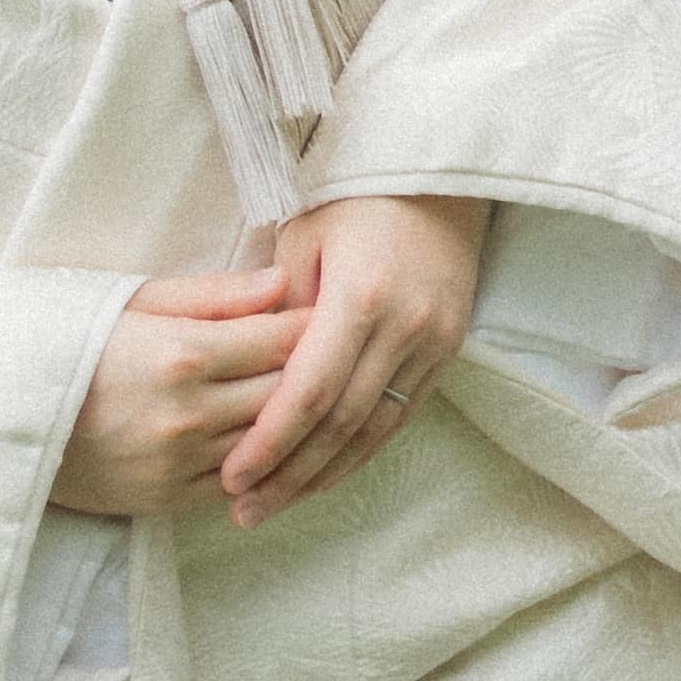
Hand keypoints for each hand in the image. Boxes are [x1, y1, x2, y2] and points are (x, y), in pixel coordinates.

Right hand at [50, 269, 308, 518]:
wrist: (5, 415)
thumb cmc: (71, 340)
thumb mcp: (135, 299)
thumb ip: (214, 295)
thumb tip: (283, 283)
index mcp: (183, 353)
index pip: (282, 341)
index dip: (313, 325)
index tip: (328, 311)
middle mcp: (189, 414)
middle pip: (287, 394)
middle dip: (315, 370)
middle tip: (332, 351)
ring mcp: (180, 465)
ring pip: (271, 443)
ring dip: (295, 420)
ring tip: (311, 392)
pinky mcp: (168, 502)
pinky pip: (240, 484)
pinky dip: (264, 462)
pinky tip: (273, 439)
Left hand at [218, 192, 489, 529]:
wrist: (441, 171)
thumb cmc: (356, 191)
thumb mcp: (304, 234)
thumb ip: (277, 310)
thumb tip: (248, 376)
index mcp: (363, 294)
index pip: (311, 391)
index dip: (271, 441)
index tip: (232, 476)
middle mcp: (405, 326)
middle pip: (341, 423)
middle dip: (289, 473)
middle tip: (244, 509)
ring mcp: (434, 341)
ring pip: (374, 430)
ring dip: (324, 474)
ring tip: (276, 504)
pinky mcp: (449, 350)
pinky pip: (400, 415)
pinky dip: (360, 450)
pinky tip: (326, 473)